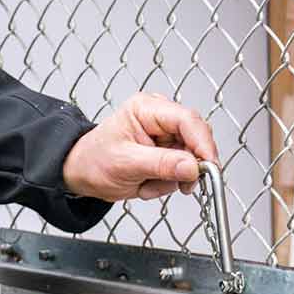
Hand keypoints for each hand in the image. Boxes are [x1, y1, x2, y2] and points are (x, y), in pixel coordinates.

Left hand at [62, 92, 218, 201]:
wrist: (82, 172)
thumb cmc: (94, 161)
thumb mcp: (126, 164)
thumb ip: (161, 165)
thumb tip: (192, 166)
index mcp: (147, 109)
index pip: (187, 120)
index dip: (203, 143)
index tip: (210, 166)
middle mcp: (160, 117)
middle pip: (195, 138)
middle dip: (186, 166)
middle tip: (178, 184)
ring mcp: (165, 135)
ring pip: (191, 158)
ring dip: (171, 179)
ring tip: (146, 182)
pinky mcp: (167, 151)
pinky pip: (182, 170)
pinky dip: (167, 183)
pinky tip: (148, 182)